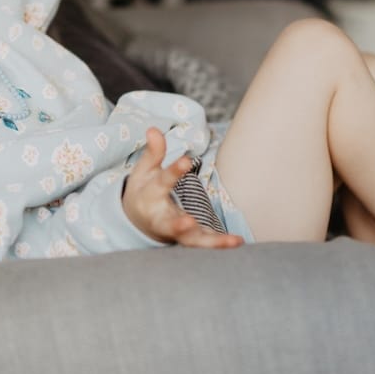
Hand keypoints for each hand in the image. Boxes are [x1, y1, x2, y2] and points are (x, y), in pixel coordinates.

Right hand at [122, 127, 243, 248]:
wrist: (138, 221)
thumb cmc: (144, 191)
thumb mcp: (144, 171)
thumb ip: (153, 152)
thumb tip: (154, 129)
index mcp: (150, 196)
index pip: (162, 182)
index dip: (174, 171)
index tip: (187, 159)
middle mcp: (161, 218)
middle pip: (169, 224)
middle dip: (178, 225)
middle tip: (188, 222)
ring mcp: (176, 232)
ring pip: (191, 241)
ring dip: (211, 243)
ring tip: (232, 241)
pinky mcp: (188, 239)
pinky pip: (204, 243)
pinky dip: (218, 244)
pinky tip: (236, 242)